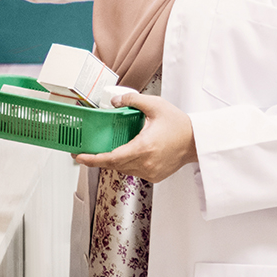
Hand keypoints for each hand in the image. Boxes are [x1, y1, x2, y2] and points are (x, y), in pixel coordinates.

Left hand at [74, 93, 197, 183]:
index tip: (79, 156)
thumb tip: (114, 101)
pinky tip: (128, 152)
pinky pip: (134, 171)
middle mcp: (145, 163)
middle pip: (114, 165)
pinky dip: (127, 163)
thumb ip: (133, 100)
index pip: (111, 158)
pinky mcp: (155, 176)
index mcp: (143, 148)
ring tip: (107, 149)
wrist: (197, 141)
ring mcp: (150, 172)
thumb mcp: (155, 105)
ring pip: (123, 169)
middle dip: (98, 159)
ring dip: (114, 160)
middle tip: (85, 152)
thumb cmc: (179, 125)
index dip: (92, 159)